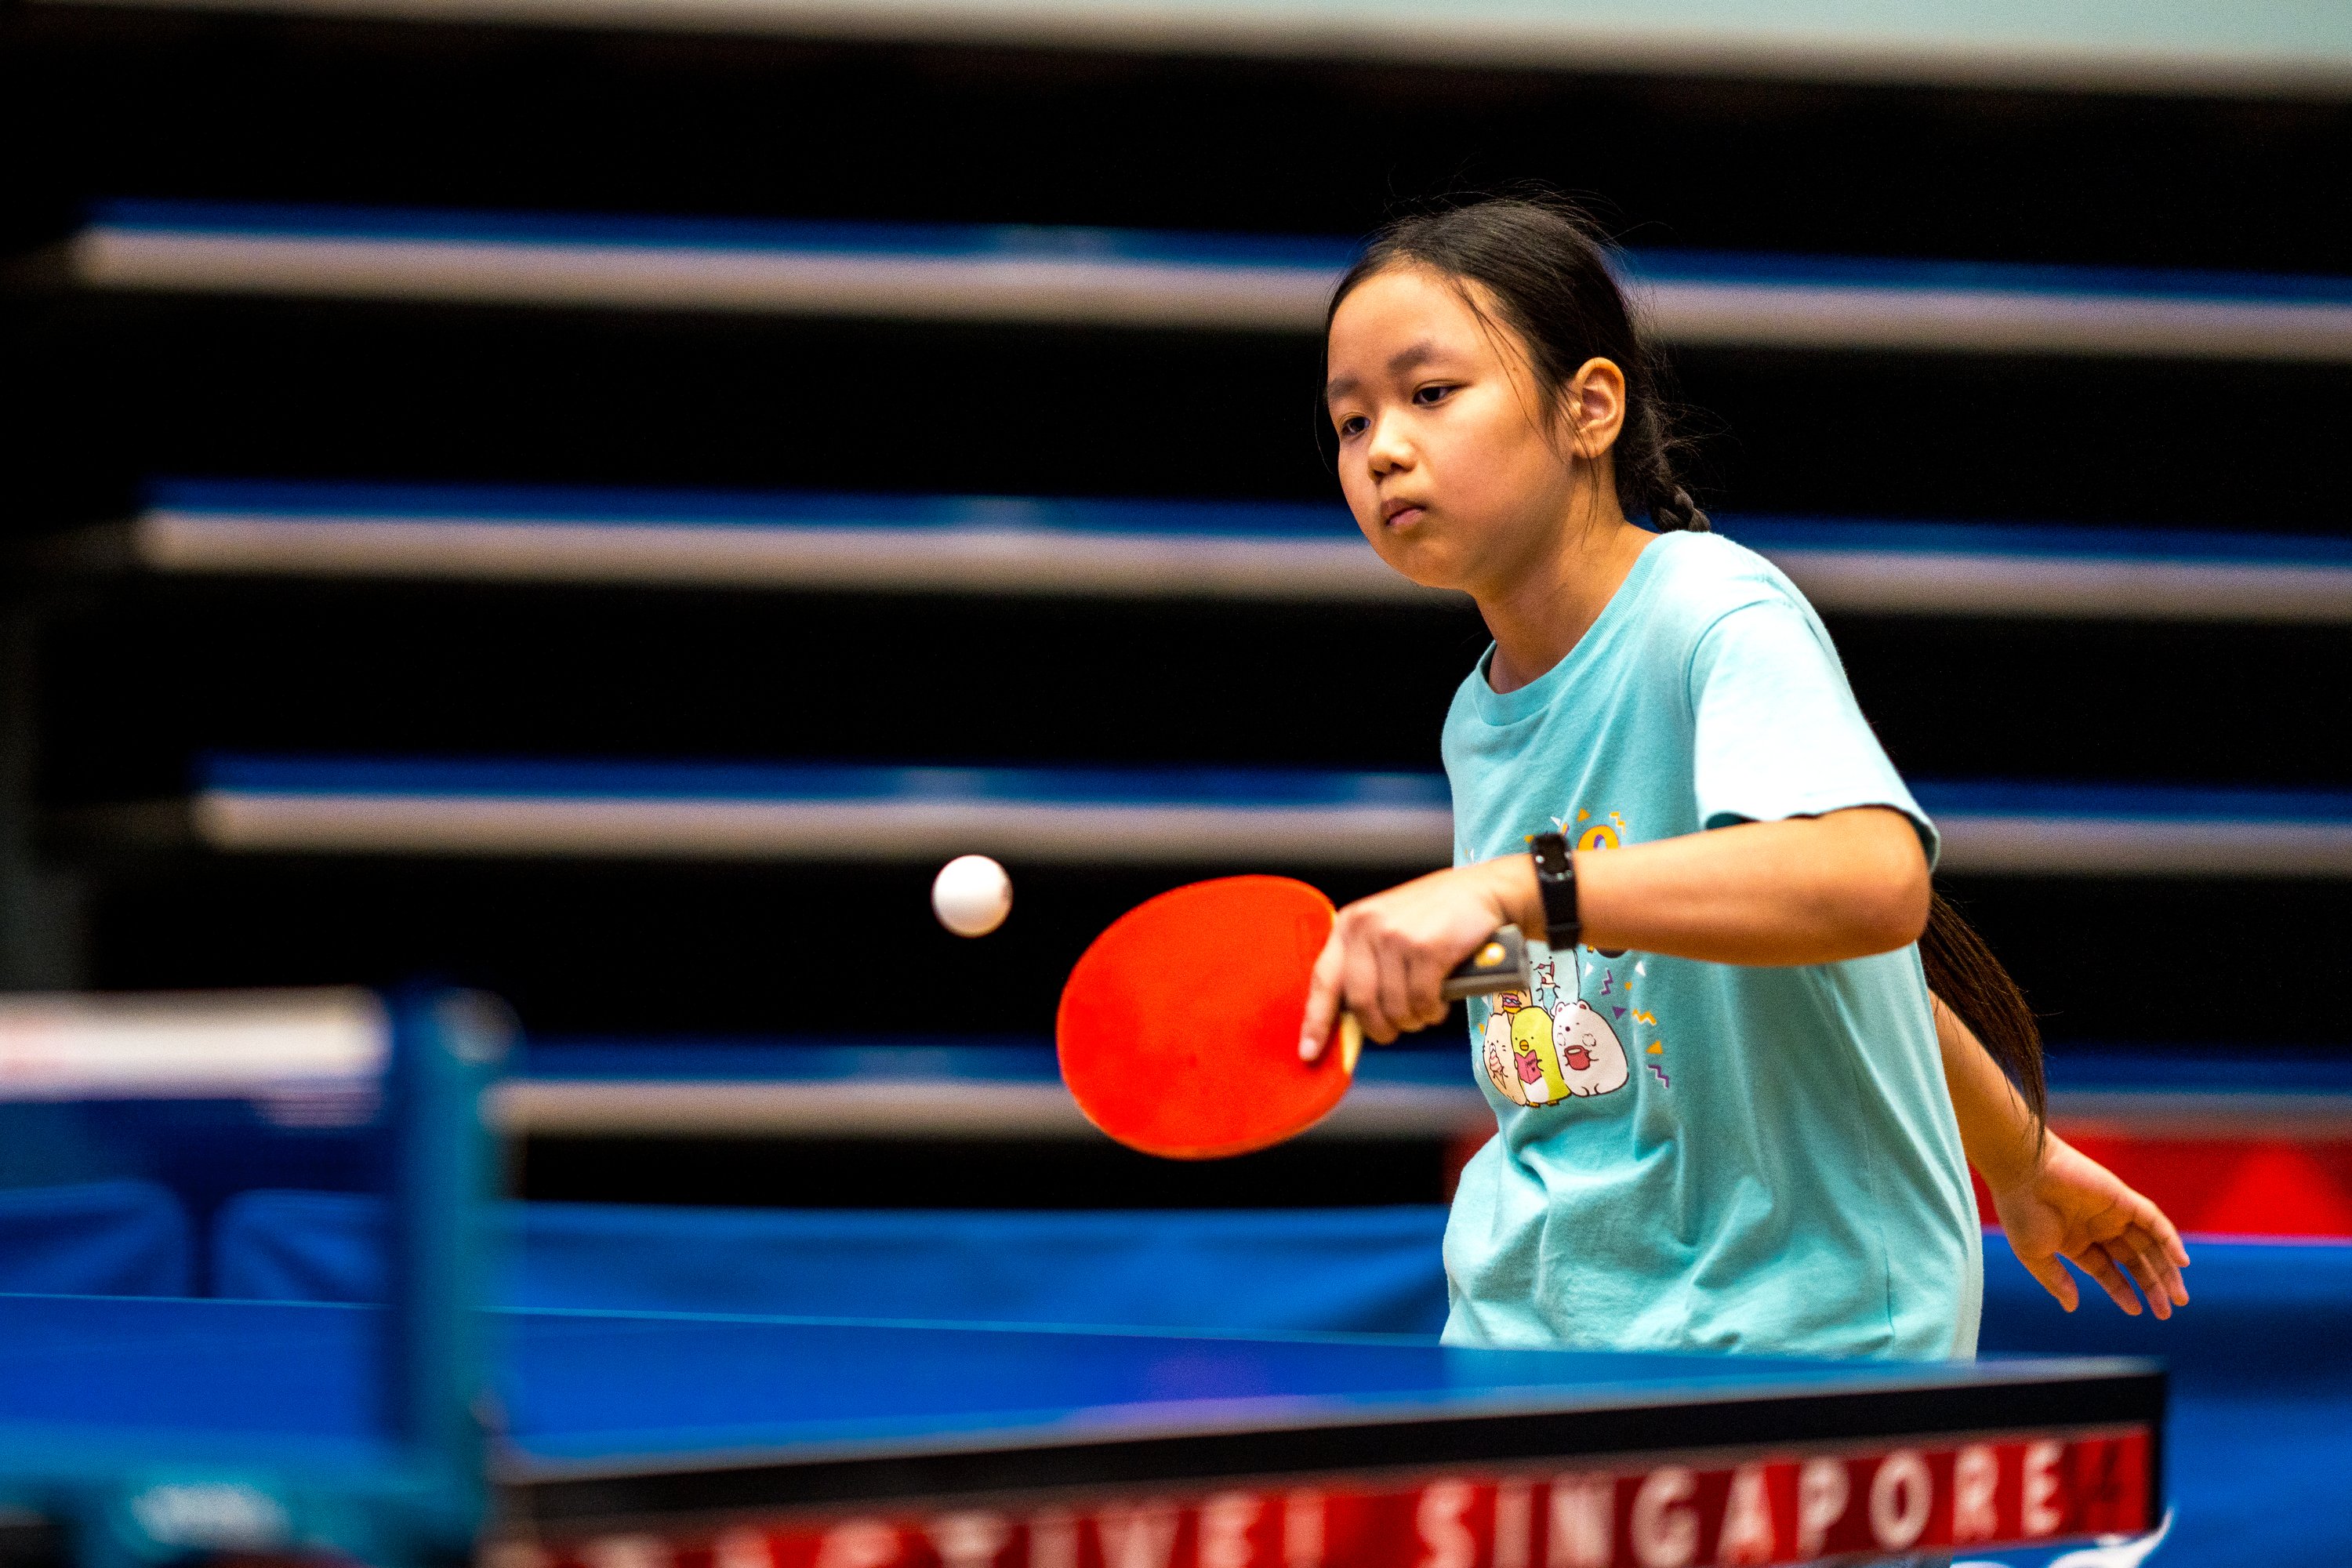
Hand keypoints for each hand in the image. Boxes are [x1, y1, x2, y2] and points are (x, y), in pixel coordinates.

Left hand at [1299, 864, 1517, 1057]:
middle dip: (1380, 1028)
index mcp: (1350, 924)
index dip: (1316, 1021)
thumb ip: (1367, 963)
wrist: (1482, 891)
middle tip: (1395, 1030)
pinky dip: (1432, 1012)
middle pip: (1361, 1003)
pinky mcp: (1426, 949)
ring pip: (1394, 1007)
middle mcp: (1367, 928)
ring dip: (1412, 1020)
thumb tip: (1351, 1016)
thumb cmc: (1435, 916)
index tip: (1309, 1051)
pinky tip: (1439, 1003)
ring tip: (1425, 1010)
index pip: (1324, 980)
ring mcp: (1396, 937)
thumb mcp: (1388, 927)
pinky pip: (1422, 1001)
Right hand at [1986, 1131, 2189, 1317]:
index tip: (2137, 1311)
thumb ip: (2055, 1280)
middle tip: (2167, 1313)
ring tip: (2179, 1297)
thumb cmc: (2021, 1210)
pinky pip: (2154, 1221)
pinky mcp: (2123, 1198)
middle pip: (2134, 1260)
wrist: (2021, 1170)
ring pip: (2149, 1244)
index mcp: (2075, 1241)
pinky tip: (2181, 1261)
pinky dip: (2170, 1239)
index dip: (2123, 1291)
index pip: (2107, 1270)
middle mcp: (2098, 1227)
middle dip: (2151, 1285)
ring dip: (2166, 1269)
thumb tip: (2072, 1307)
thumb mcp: (2033, 1254)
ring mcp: (2113, 1212)